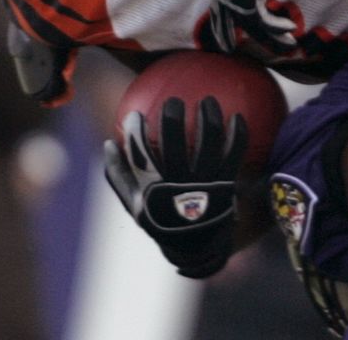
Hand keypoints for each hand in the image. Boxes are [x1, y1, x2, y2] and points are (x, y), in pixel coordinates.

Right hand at [104, 96, 248, 277]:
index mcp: (155, 191)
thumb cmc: (163, 220)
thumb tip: (108, 143)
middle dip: (172, 115)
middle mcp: (180, 186)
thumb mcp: (136, 206)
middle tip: (174, 100)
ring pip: (209, 141)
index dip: (136, 131)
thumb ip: (119, 176)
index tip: (136, 114)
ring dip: (209, 115)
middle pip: (175, 142)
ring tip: (208, 99)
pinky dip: (238, 133)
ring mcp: (206, 185)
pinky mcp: (227, 184)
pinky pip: (235, 153)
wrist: (198, 248)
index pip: (140, 154)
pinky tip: (237, 116)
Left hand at [206, 0, 298, 53]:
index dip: (220, 18)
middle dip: (225, 33)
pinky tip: (290, 28)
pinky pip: (263, 18)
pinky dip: (277, 25)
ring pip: (249, 21)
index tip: (224, 30)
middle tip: (227, 48)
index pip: (218, 0)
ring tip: (284, 44)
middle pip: (225, 14)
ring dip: (269, 36)